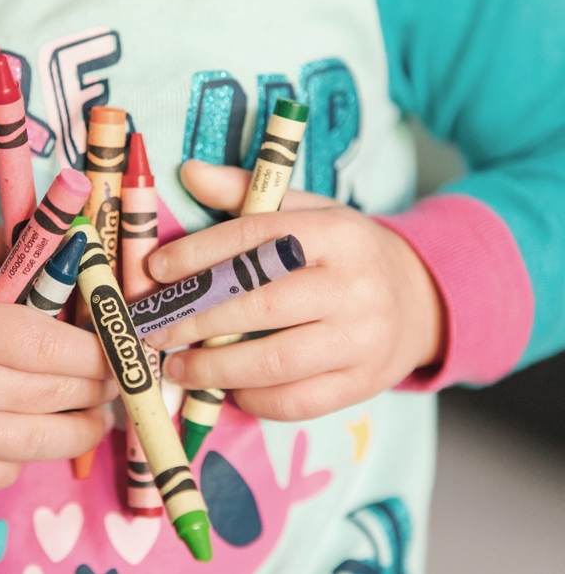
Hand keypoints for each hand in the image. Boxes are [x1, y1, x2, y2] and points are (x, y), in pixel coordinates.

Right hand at [0, 223, 116, 493]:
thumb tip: (48, 238)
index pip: (52, 344)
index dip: (99, 348)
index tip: (120, 345)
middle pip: (60, 392)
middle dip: (101, 385)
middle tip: (118, 375)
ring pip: (48, 440)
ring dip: (84, 425)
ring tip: (96, 410)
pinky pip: (12, 470)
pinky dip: (30, 451)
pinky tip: (28, 429)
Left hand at [144, 160, 446, 420]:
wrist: (419, 300)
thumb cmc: (344, 254)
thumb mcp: (307, 213)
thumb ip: (247, 195)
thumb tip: (188, 172)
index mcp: (337, 234)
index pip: (257, 239)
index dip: (199, 255)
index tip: (156, 270)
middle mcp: (353, 287)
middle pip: (260, 306)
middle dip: (196, 321)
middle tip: (155, 330)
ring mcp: (362, 340)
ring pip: (274, 362)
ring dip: (214, 369)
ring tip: (177, 367)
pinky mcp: (362, 383)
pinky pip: (295, 401)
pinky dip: (251, 398)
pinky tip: (226, 388)